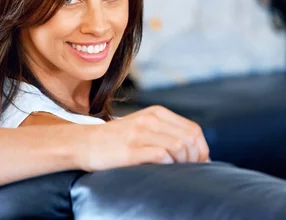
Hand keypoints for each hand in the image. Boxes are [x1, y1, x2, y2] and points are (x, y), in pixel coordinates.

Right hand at [75, 105, 209, 171]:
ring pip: (179, 146)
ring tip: (175, 171)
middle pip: (190, 139)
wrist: (84, 143)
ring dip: (183, 163)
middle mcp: (150, 120)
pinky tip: (162, 169)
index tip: (197, 164)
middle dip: (196, 158)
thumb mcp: (142, 126)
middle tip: (188, 170)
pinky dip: (168, 165)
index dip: (201, 150)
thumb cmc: (115, 140)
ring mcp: (140, 133)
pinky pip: (162, 155)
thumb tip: (196, 152)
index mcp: (156, 113)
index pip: (193, 130)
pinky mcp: (131, 149)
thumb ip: (165, 132)